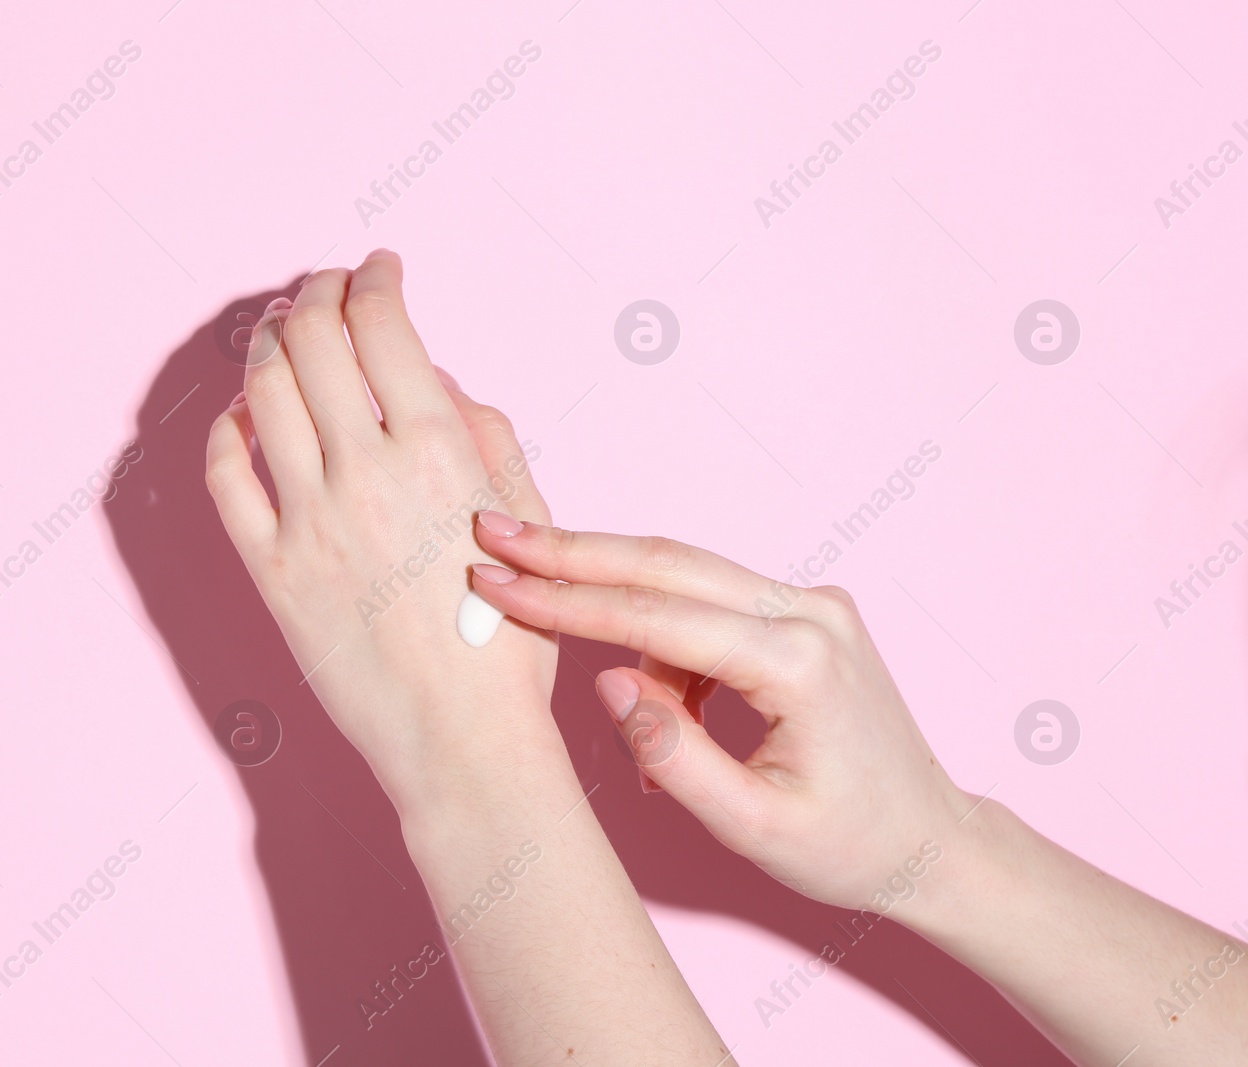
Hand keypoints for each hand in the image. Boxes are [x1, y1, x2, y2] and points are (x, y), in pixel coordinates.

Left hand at [205, 251, 556, 804]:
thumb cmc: (510, 640)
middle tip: (324, 286)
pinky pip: (225, 479)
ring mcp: (308, 522)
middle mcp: (366, 473)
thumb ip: (487, 435)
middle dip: (315, 292)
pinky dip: (225, 430)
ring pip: (262, 394)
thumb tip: (436, 378)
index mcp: (440, 453)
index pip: (382, 325)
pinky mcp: (271, 571)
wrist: (462, 743)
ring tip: (278, 329)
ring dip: (266, 343)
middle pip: (311, 340)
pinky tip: (239, 414)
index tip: (378, 267)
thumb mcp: (528, 521)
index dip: (374, 277)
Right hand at [467, 517, 974, 911]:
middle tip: (494, 535)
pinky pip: (707, 606)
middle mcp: (810, 612)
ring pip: (683, 580)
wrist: (930, 842)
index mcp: (799, 662)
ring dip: (619, 617)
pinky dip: (663, 643)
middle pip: (666, 564)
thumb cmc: (849, 846)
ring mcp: (811, 604)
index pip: (657, 617)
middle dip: (571, 552)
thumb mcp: (752, 828)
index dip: (566, 601)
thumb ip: (672, 753)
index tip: (496, 582)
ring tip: (615, 711)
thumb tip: (606, 681)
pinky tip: (662, 705)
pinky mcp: (802, 613)